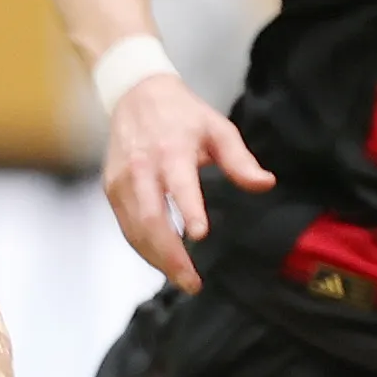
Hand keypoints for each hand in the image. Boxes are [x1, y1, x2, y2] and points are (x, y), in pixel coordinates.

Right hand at [99, 70, 271, 290]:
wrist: (136, 94)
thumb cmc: (181, 114)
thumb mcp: (218, 128)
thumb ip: (240, 160)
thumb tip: (265, 184)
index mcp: (171, 150)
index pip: (179, 184)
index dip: (189, 209)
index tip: (199, 235)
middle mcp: (142, 168)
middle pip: (150, 219)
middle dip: (170, 255)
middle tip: (192, 281)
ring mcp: (121, 181)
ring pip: (134, 230)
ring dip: (156, 259)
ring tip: (181, 279)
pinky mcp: (111, 189)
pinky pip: (126, 227)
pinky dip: (144, 249)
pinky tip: (162, 261)